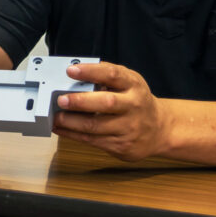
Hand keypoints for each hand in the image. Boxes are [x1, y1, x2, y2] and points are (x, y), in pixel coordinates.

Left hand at [54, 62, 168, 159]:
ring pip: (95, 126)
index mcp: (134, 86)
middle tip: (61, 100)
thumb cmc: (136, 102)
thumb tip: (74, 74)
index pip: (112, 75)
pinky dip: (72, 134)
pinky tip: (61, 128)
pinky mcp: (122, 145)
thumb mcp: (128, 83)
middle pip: (106, 102)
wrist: (160, 129)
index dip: (91, 72)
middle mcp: (134, 106)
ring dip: (70, 122)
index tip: (71, 71)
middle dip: (80, 101)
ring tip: (55, 116)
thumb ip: (106, 77)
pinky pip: (92, 140)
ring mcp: (129, 128)